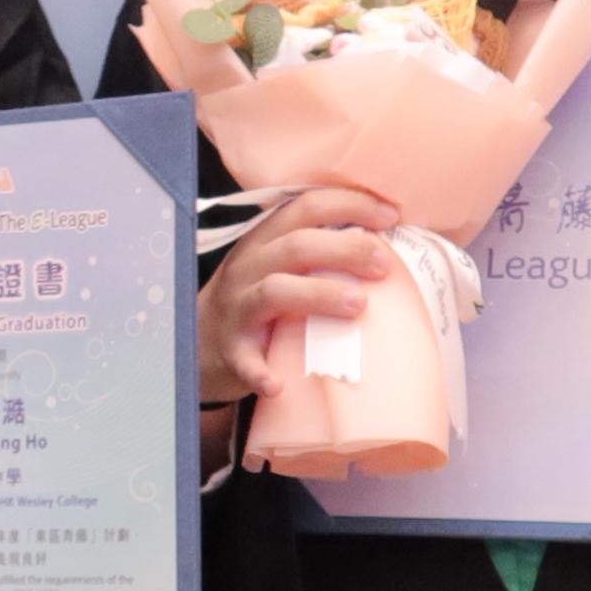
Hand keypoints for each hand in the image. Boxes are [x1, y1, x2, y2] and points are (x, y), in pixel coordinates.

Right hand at [200, 184, 397, 403]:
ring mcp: (238, 308)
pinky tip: (279, 385)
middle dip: (345, 249)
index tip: (391, 215)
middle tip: (383, 265)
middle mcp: (249, 266)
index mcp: (265, 240)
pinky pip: (245, 360)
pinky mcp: (231, 350)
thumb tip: (386, 246)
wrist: (198, 340)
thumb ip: (317, 251)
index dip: (350, 205)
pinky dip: (261, 372)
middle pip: (296, 246)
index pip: (307, 207)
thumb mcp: (277, 265)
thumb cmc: (255, 300)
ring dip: (319, 295)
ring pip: (275, 291)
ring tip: (358, 304)